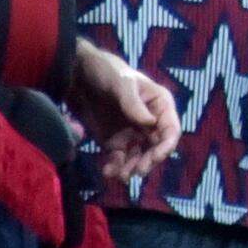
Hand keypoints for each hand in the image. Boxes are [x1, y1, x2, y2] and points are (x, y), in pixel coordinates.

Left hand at [68, 42, 179, 185]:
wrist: (76, 75)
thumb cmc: (106, 71)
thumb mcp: (121, 83)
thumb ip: (134, 104)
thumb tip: (151, 123)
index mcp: (159, 104)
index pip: (171, 130)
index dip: (166, 146)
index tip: (155, 158)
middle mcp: (149, 122)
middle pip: (156, 148)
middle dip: (148, 162)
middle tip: (136, 172)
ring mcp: (132, 133)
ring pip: (138, 158)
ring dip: (131, 168)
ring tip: (120, 176)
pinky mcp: (114, 142)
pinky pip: (119, 160)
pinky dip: (115, 167)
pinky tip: (107, 171)